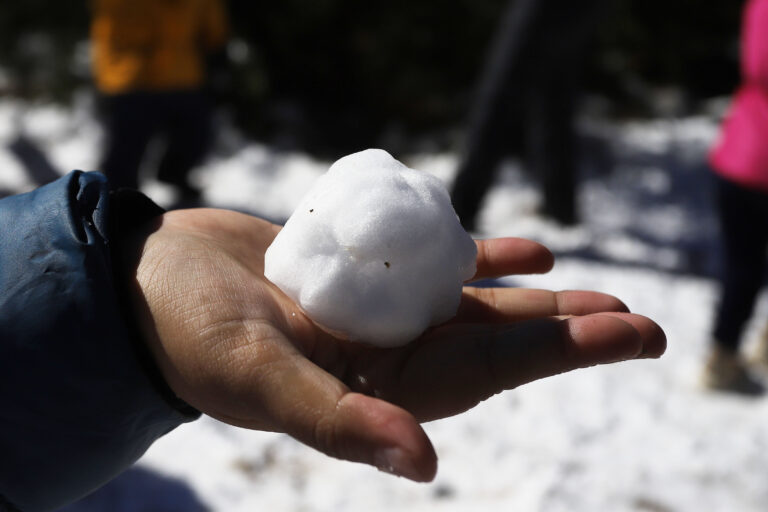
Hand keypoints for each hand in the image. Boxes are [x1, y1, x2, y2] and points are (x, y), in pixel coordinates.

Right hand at [126, 209, 665, 481]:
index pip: (482, 371)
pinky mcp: (359, 274)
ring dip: (533, 296)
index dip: (556, 351)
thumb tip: (422, 464)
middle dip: (565, 329)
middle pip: (492, 341)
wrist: (147, 282)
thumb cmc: (187, 332)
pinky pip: (428, 263)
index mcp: (370, 388)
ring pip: (470, 304)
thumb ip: (336, 419)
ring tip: (597, 285)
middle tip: (642, 322)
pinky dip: (475, 255)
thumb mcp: (256, 376)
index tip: (627, 332)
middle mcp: (383, 355)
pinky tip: (523, 246)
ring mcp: (374, 314)